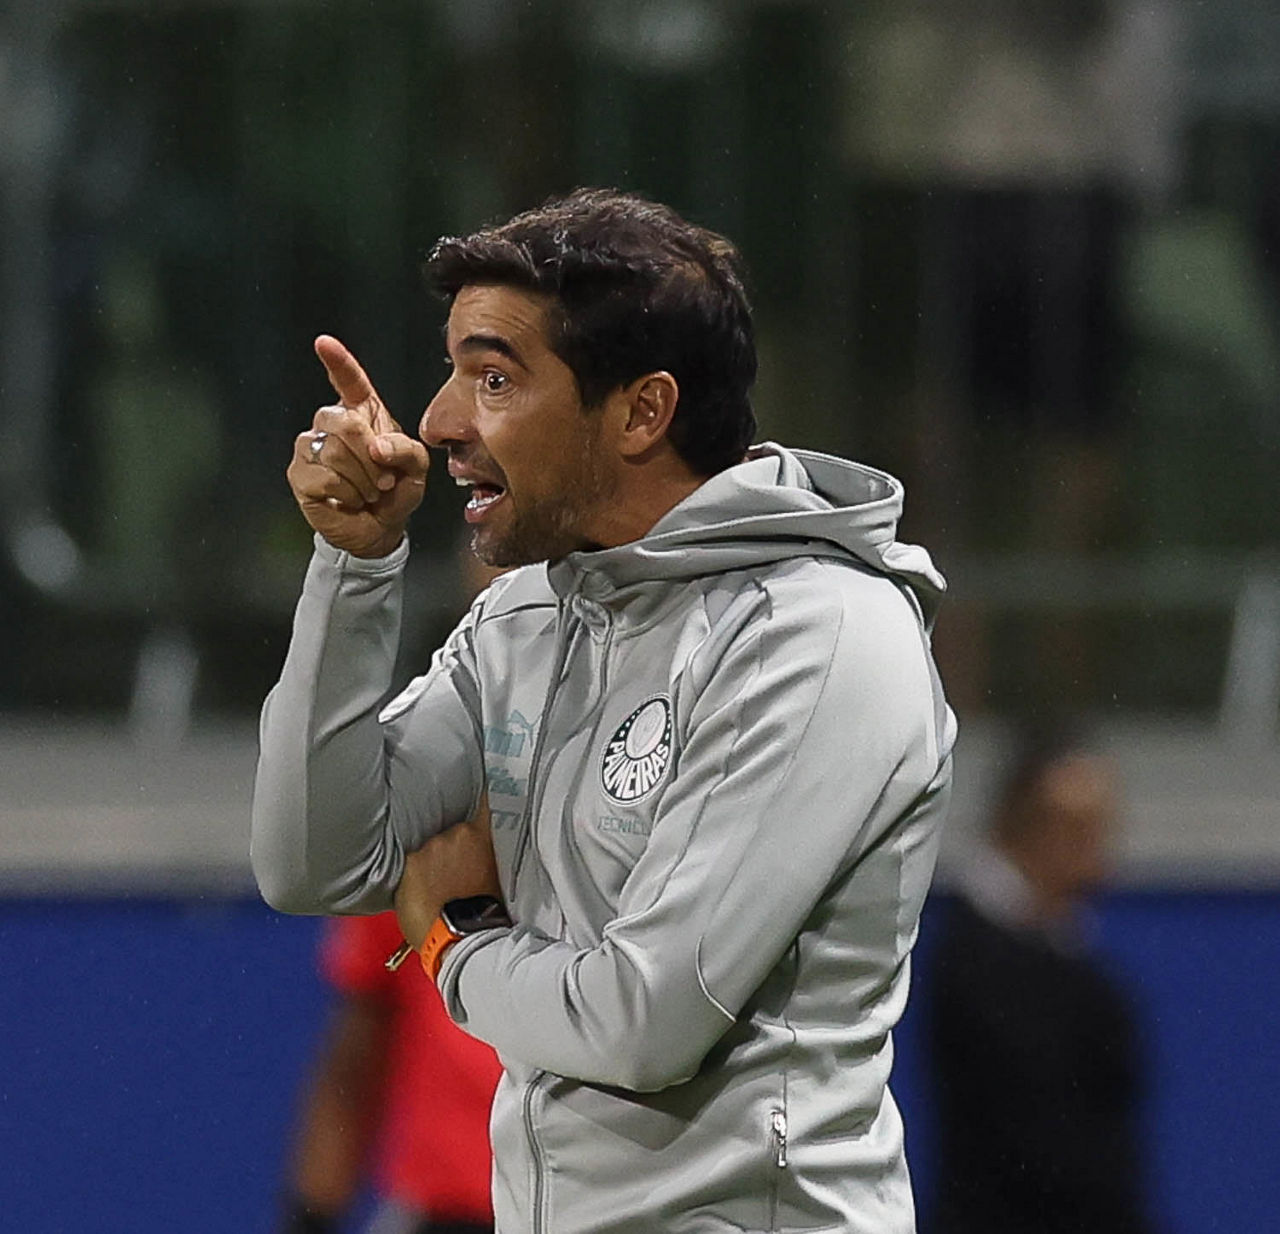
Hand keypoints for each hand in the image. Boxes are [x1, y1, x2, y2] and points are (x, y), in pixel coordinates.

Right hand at [287, 335, 428, 557]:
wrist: (379, 529)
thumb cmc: (395, 492)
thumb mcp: (416, 469)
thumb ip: (406, 450)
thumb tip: (378, 446)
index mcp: (364, 413)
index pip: (349, 381)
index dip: (338, 362)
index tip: (324, 343)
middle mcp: (333, 423)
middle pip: (343, 421)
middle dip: (370, 456)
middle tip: (383, 479)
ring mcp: (311, 447)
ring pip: (333, 451)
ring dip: (362, 479)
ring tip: (369, 491)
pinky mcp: (300, 473)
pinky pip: (323, 476)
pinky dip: (346, 493)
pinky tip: (349, 499)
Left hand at [394, 799, 502, 948]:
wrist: (463, 938)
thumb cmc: (487, 915)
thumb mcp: (500, 879)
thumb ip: (489, 856)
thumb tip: (483, 853)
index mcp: (483, 836)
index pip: (486, 800)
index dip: (486, 785)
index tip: (486, 773)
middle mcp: (458, 833)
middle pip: (453, 833)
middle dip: (453, 849)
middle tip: (457, 874)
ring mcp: (433, 846)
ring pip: (431, 849)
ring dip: (433, 863)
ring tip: (439, 890)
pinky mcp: (411, 862)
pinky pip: (413, 865)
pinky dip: (416, 876)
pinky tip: (422, 894)